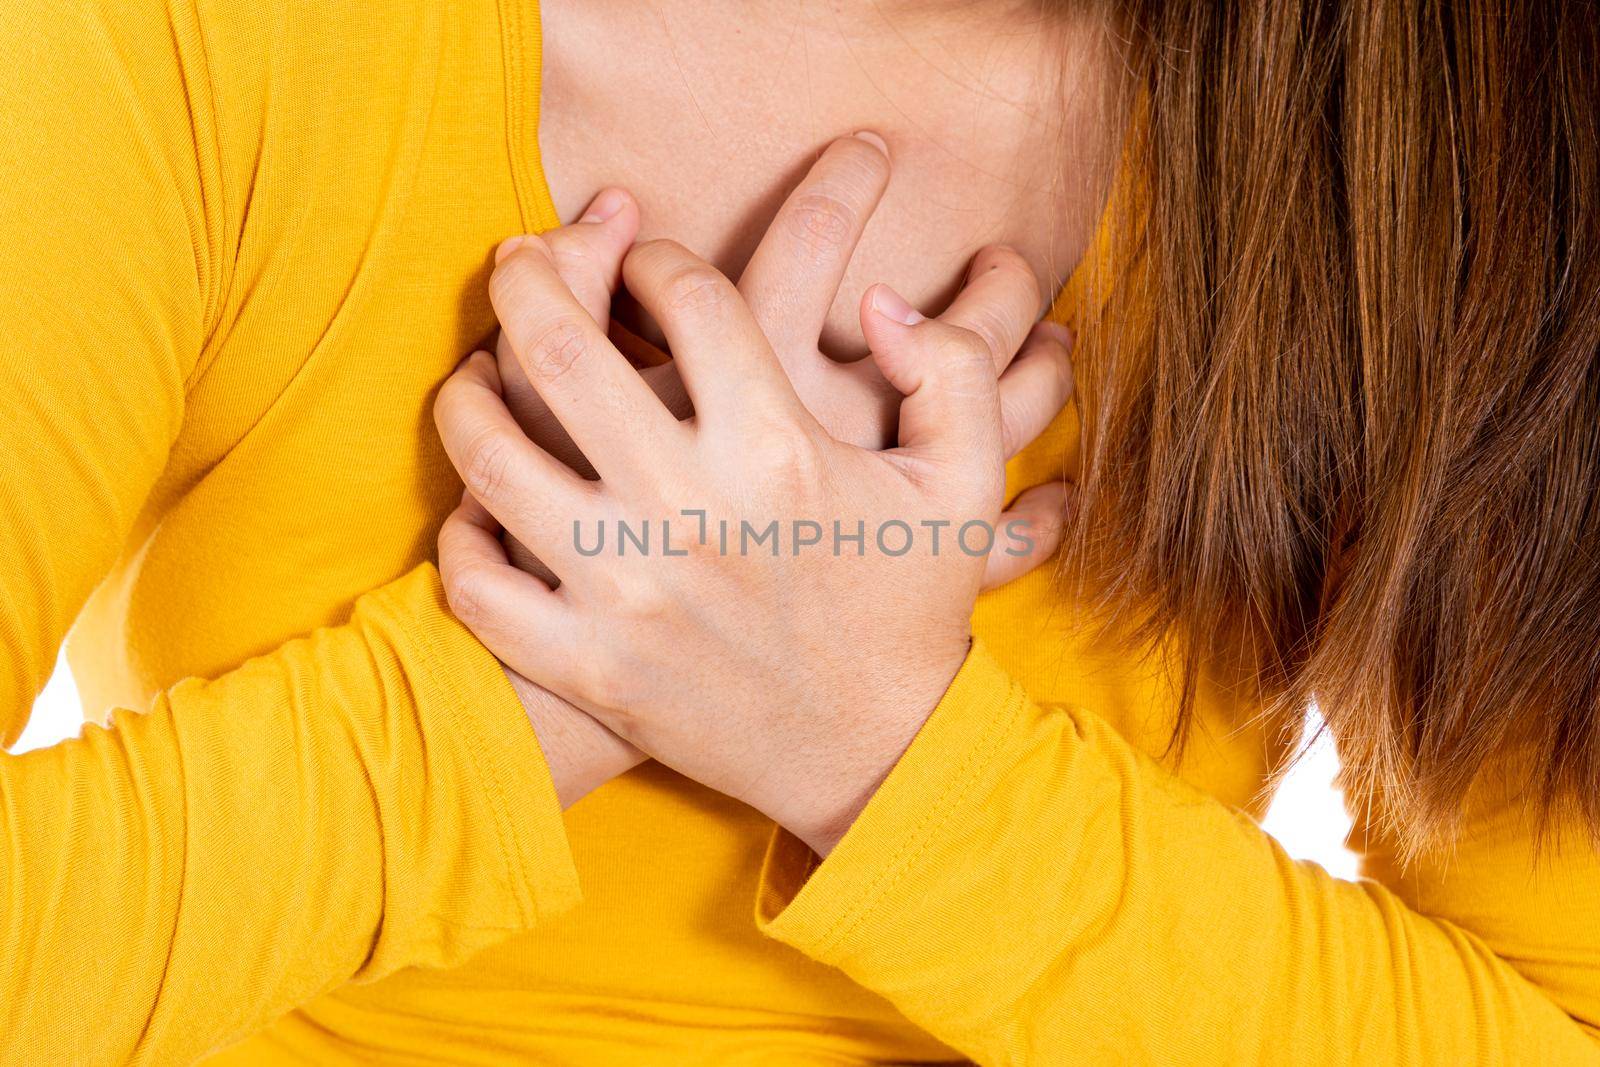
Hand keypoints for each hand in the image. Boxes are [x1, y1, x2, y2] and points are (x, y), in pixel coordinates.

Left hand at [435, 137, 1072, 851]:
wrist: (877, 753)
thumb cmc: (913, 606)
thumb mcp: (965, 481)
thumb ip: (949, 368)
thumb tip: (880, 299)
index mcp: (778, 450)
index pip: (687, 298)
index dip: (655, 256)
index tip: (644, 258)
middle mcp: (689, 511)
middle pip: (560, 351)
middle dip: (526, 278)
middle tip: (518, 260)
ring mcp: (627, 596)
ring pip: (492, 459)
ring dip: (467, 395)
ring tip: (476, 372)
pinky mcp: (589, 667)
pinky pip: (479, 585)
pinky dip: (462, 535)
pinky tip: (483, 505)